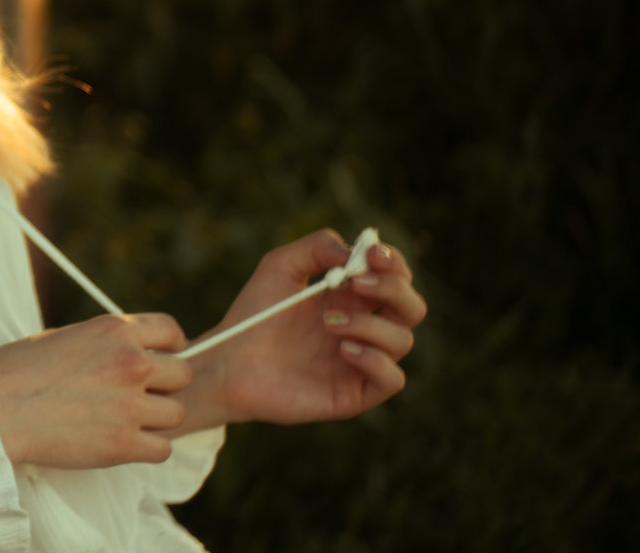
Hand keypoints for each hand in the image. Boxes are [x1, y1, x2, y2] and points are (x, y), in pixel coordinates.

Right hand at [0, 313, 191, 468]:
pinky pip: (163, 449)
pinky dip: (148, 449)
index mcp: (114, 330)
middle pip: (182, 374)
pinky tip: (123, 443)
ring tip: (127, 421)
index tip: (160, 358)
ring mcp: (131, 404)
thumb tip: (121, 351)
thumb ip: (101, 343)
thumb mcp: (63, 337)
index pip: (171, 331)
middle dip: (165, 385)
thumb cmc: (15, 372)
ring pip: (177, 413)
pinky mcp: (124, 444)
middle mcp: (130, 362)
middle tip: (139, 395)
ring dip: (157, 420)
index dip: (170, 347)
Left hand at [180, 229, 426, 431]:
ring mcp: (362, 361)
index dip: (392, 262)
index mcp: (351, 297)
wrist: (228, 362)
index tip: (371, 254)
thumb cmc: (254, 314)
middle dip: (394, 288)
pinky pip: (392, 379)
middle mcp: (363, 328)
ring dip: (371, 325)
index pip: (395, 277)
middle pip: (411, 307)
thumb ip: (316, 247)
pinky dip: (376, 360)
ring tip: (328, 323)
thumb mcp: (279, 266)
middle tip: (356, 283)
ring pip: (402, 340)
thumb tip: (353, 252)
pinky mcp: (355, 392)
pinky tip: (344, 349)